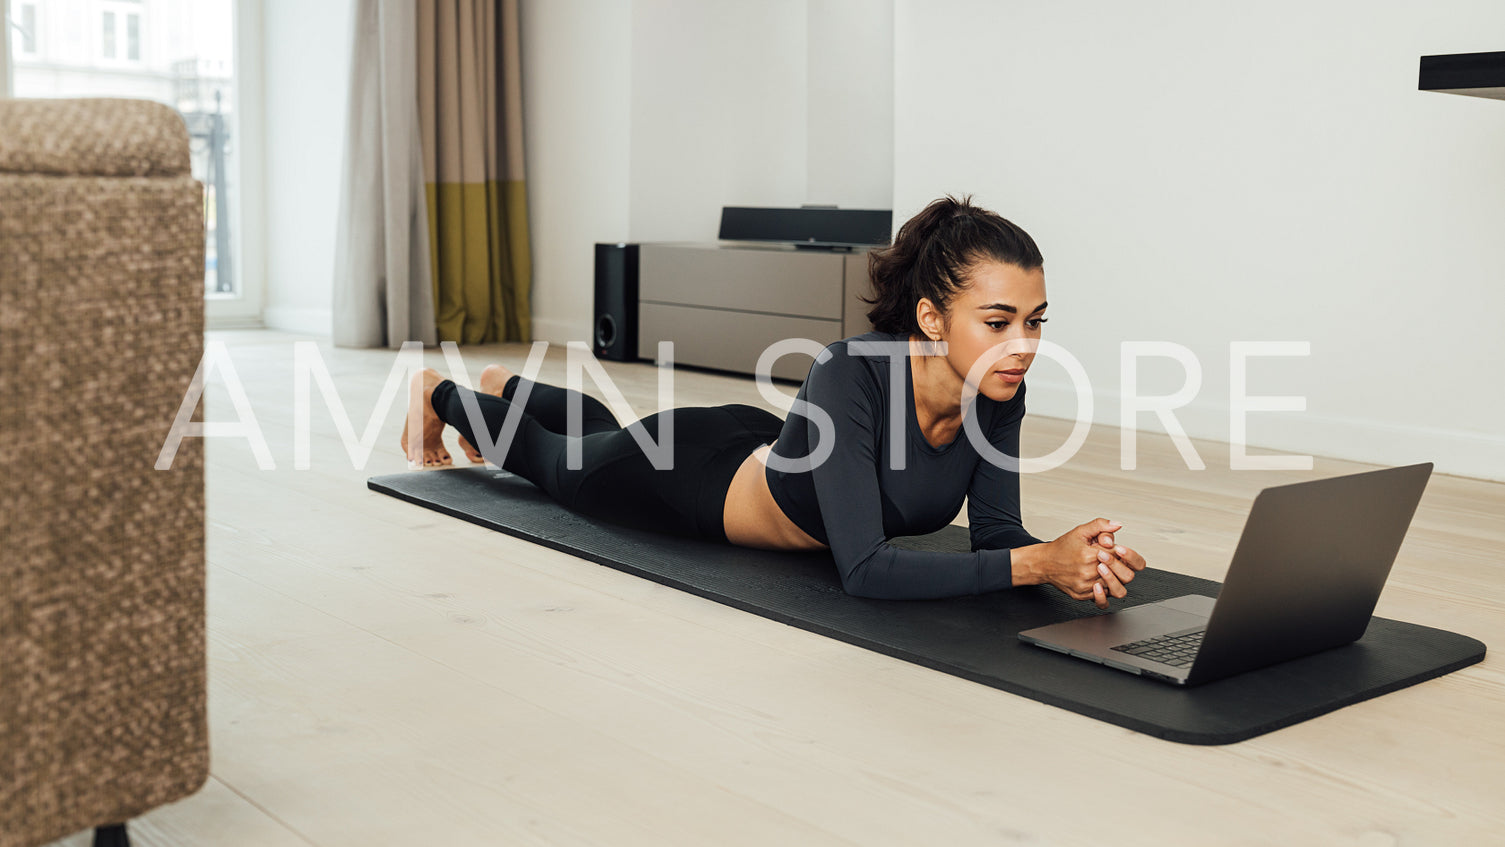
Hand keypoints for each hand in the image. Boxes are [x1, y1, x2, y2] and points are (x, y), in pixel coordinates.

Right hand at [1018, 518, 1146, 608]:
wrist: (1044, 563)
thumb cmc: (1061, 548)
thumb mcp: (1080, 531)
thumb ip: (1100, 525)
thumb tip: (1117, 524)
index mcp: (1091, 555)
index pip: (1120, 555)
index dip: (1122, 551)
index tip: (1114, 548)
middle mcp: (1089, 572)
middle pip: (1125, 575)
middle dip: (1122, 566)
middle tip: (1113, 561)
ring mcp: (1086, 586)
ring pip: (1117, 589)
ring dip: (1115, 579)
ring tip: (1106, 572)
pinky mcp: (1083, 596)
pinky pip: (1102, 599)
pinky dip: (1105, 591)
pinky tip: (1100, 582)